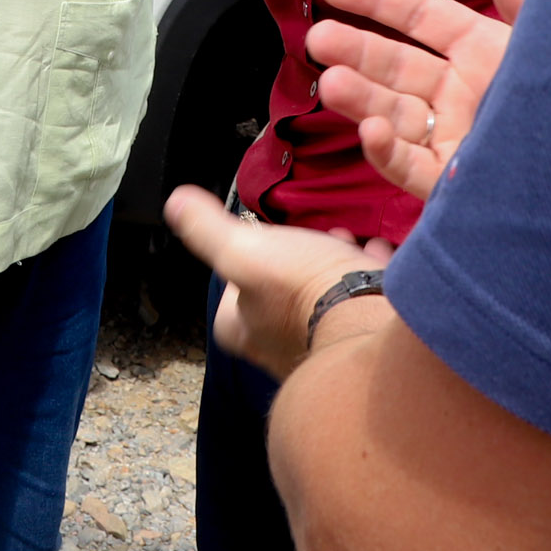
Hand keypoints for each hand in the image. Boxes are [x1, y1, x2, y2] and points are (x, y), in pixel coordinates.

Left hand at [164, 185, 389, 381]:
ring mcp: (326, 344)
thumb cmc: (300, 292)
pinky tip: (374, 253)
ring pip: (321, 303)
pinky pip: (362, 301)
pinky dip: (365, 276)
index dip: (234, 284)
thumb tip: (175, 203)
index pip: (228, 311)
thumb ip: (208, 230)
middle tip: (301, 245)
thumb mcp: (243, 251)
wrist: (370, 324)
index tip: (247, 253)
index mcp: (247, 333)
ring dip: (328, 273)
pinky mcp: (365, 337)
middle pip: (277, 306)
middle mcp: (282, 347)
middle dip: (289, 274)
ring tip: (340, 242)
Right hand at [306, 0, 526, 204]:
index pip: (416, 16)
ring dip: (359, 98)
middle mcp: (458, 93)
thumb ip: (523, 10)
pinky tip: (371, 131)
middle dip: (354, 51)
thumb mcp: (547, 50)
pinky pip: (409, 166)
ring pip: (391, 113)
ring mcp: (450, 136)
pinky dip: (386, 150)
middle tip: (318, 40)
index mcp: (479, 52)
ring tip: (331, 84)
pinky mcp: (448, 182)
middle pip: (393, 65)